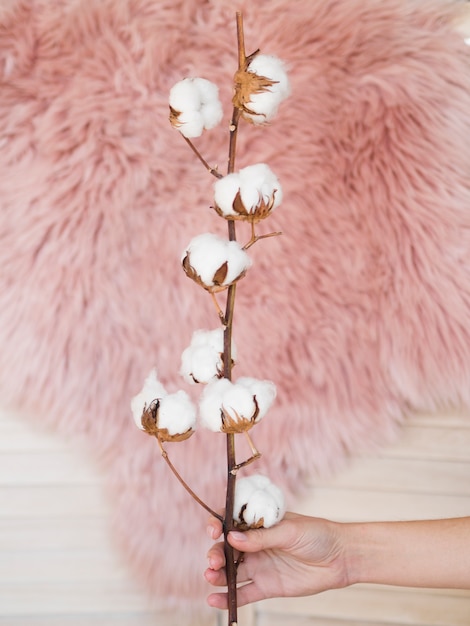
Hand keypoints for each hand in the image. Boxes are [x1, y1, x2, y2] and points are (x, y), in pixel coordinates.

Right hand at [204, 512, 348, 607]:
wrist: (339, 558)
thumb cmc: (317, 534)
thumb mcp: (290, 531)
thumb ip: (261, 537)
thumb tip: (231, 537)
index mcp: (258, 523)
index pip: (230, 521)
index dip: (217, 524)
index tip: (214, 530)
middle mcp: (254, 544)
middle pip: (225, 549)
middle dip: (215, 553)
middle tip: (214, 561)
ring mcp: (259, 566)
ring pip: (230, 571)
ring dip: (216, 574)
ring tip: (211, 577)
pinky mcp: (266, 586)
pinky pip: (242, 593)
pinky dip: (227, 598)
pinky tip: (214, 600)